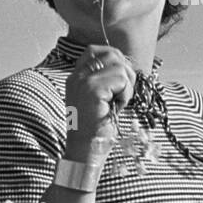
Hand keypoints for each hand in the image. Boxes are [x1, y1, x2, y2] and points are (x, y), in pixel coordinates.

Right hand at [63, 43, 136, 160]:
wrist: (86, 152)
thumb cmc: (96, 130)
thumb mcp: (100, 99)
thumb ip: (106, 79)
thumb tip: (126, 65)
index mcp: (75, 77)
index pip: (96, 50)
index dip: (115, 61)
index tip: (119, 82)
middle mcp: (76, 76)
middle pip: (111, 54)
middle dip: (125, 72)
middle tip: (122, 94)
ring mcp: (83, 81)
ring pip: (119, 66)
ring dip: (126, 85)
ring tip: (117, 103)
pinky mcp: (92, 89)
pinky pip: (121, 80)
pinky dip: (126, 94)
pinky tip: (116, 107)